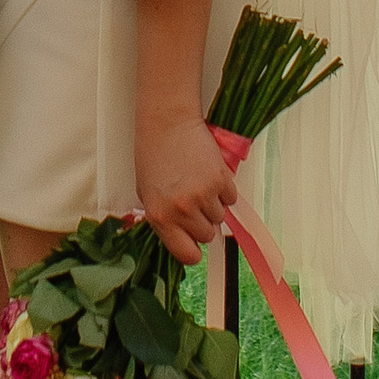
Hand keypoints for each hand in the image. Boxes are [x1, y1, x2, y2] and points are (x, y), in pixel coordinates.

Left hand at [135, 109, 238, 266]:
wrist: (167, 123)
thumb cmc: (153, 154)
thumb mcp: (147, 194)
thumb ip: (165, 219)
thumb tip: (182, 238)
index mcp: (161, 217)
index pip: (187, 255)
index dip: (193, 250)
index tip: (193, 243)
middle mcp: (182, 210)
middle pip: (207, 236)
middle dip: (202, 222)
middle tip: (192, 202)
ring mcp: (203, 195)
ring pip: (220, 217)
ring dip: (213, 205)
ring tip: (198, 183)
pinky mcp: (220, 179)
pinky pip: (231, 198)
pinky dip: (224, 190)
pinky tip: (209, 174)